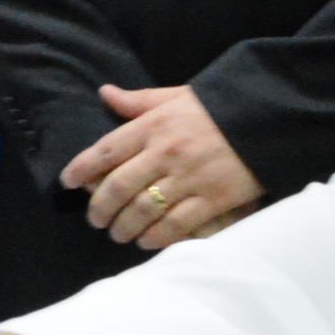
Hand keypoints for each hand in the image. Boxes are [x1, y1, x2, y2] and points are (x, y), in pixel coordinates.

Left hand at [60, 81, 261, 249]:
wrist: (266, 118)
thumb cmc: (216, 108)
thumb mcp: (176, 96)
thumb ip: (138, 101)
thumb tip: (105, 93)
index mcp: (154, 125)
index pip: (106, 150)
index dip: (81, 169)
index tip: (68, 182)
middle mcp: (166, 152)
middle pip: (118, 186)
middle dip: (100, 208)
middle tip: (95, 220)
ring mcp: (189, 178)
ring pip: (143, 210)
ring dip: (124, 227)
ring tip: (118, 234)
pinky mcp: (213, 199)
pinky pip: (176, 225)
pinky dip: (156, 237)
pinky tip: (146, 241)